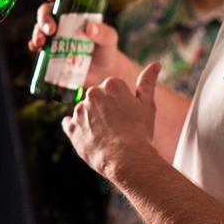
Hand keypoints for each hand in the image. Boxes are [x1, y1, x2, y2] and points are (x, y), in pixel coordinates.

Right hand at [28, 0, 119, 84]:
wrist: (102, 72)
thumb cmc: (106, 48)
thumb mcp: (110, 39)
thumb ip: (104, 32)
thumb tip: (90, 28)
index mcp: (75, 7)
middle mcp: (61, 17)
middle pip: (46, 10)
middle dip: (44, 18)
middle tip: (51, 30)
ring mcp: (53, 34)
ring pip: (39, 26)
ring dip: (37, 32)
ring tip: (41, 43)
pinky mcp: (48, 49)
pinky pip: (36, 44)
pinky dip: (33, 45)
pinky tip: (35, 49)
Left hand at [62, 63, 160, 177]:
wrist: (127, 159)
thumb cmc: (140, 132)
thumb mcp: (147, 105)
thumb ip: (148, 82)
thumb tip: (155, 64)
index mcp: (111, 84)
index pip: (112, 90)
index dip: (120, 105)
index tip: (126, 116)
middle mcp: (92, 93)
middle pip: (97, 99)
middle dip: (104, 110)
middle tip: (117, 127)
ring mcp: (79, 110)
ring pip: (84, 111)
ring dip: (91, 120)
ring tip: (106, 136)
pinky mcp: (71, 127)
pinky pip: (69, 124)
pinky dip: (76, 129)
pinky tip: (87, 136)